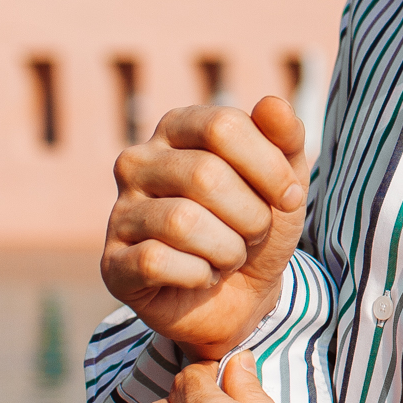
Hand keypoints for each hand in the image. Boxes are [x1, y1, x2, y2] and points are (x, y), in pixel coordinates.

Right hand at [101, 96, 307, 358]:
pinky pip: (156, 261)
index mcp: (177, 127)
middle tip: (253, 234)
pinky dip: (197, 275)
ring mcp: (119, 212)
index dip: (269, 167)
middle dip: (250, 215)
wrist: (243, 298)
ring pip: (181, 222)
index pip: (223, 126)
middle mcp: (138, 162)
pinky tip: (200, 277)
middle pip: (205, 175)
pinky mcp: (113, 263)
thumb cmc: (257, 227)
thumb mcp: (285, 182)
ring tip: (227, 256)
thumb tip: (273, 104)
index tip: (289, 197)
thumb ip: (286, 140)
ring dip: (227, 250)